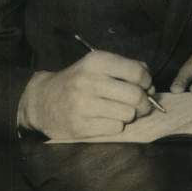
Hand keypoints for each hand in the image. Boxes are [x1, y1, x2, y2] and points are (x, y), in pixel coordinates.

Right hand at [18, 51, 153, 138]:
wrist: (42, 101)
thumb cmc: (76, 81)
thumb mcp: (96, 65)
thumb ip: (124, 68)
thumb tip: (150, 84)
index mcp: (96, 61)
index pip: (136, 72)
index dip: (147, 81)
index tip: (146, 86)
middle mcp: (89, 81)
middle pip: (135, 95)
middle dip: (145, 102)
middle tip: (143, 104)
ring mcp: (84, 105)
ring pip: (128, 114)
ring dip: (131, 115)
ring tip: (123, 112)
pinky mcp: (80, 127)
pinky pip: (115, 128)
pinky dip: (117, 125)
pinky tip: (108, 120)